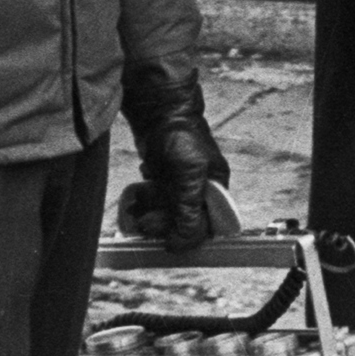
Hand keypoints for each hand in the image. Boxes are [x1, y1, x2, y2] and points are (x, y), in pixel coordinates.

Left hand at [116, 63, 230, 251]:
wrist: (158, 112)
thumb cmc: (180, 138)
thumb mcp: (188, 175)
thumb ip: (189, 207)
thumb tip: (186, 240)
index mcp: (216, 189)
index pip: (207, 225)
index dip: (188, 236)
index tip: (168, 243)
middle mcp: (201, 190)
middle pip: (183, 222)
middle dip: (162, 223)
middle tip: (144, 223)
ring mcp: (181, 185)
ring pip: (166, 213)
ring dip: (150, 211)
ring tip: (138, 200)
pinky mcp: (164, 180)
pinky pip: (155, 201)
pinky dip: (145, 201)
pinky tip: (139, 190)